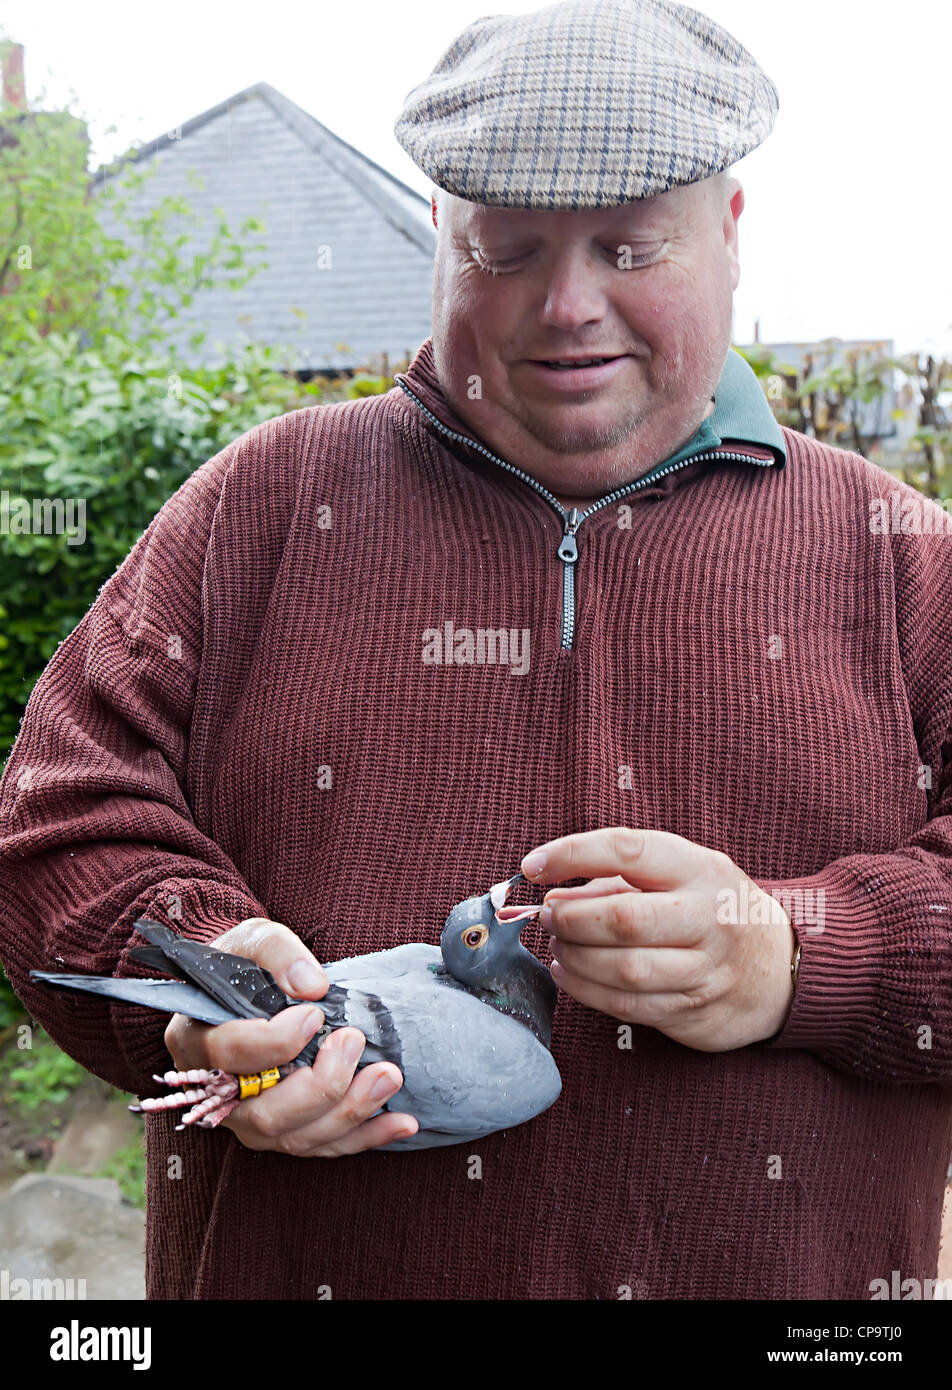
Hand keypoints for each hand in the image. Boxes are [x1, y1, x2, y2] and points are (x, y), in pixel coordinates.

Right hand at [163, 917, 418, 1154]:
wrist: (248, 986)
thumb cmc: (244, 963)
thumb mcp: (252, 939)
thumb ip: (278, 954)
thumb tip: (312, 985)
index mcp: (196, 1042)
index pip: (228, 1056)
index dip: (273, 1043)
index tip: (313, 1015)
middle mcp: (218, 1095)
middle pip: (265, 1114)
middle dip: (320, 1085)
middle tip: (354, 1041)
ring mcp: (250, 1121)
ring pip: (297, 1138)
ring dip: (349, 1112)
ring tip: (389, 1076)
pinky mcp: (285, 1132)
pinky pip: (323, 1147)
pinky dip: (366, 1137)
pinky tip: (403, 1123)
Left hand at [520, 828, 795, 1051]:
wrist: (778, 967)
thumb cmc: (709, 908)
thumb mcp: (679, 875)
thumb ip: (619, 879)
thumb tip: (553, 894)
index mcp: (700, 869)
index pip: (628, 850)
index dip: (572, 853)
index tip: (533, 864)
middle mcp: (708, 918)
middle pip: (624, 919)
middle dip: (571, 919)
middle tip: (549, 915)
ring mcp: (706, 969)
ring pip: (624, 970)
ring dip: (575, 958)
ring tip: (558, 945)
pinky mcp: (696, 1010)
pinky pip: (629, 1007)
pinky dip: (587, 992)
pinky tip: (569, 975)